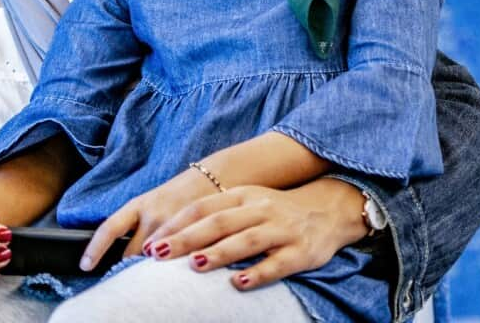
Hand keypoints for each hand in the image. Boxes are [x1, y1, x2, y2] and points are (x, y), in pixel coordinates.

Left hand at [79, 168, 216, 270]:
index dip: (95, 249)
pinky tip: (174, 262)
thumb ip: (136, 224)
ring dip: (150, 267)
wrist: (214, 179)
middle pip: (130, 254)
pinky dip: (170, 266)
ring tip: (157, 261)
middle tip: (132, 269)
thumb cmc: (178, 193)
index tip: (85, 265)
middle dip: (129, 264)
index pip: (110, 228)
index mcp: (138, 204)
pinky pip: (173, 262)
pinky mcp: (191, 235)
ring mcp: (173, 226)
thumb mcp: (152, 201)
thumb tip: (118, 252)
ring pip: (151, 261)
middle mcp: (153, 215)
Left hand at [142, 179, 369, 290]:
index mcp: (243, 195)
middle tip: (158, 254)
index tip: (151, 242)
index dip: (176, 224)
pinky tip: (239, 283)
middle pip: (219, 223)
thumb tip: (172, 237)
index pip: (203, 207)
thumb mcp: (248, 202)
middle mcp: (260, 209)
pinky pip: (277, 263)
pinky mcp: (299, 251)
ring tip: (194, 265)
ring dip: (219, 253)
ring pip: (246, 240)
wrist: (328, 209)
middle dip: (186, 239)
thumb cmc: (277, 211)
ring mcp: (281, 230)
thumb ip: (217, 214)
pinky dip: (257, 273)